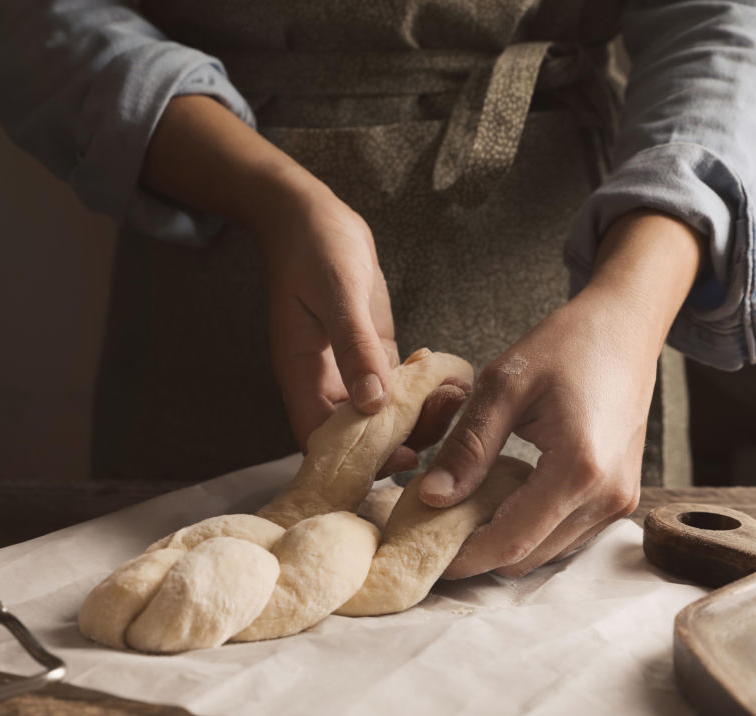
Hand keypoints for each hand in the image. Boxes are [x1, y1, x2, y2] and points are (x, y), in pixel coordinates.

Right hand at [140, 95, 465, 470]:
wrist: (314, 217)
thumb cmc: (316, 250)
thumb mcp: (338, 295)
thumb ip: (355, 348)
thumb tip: (373, 404)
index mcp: (303, 377)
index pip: (323, 438)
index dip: (357, 458)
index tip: (401, 456)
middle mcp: (325, 382)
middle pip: (357, 437)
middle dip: (398, 443)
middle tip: (443, 429)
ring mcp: (350, 371)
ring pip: (382, 417)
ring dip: (416, 418)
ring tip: (453, 401)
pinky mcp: (372, 354)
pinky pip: (396, 389)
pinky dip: (421, 392)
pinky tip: (449, 382)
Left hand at [419, 210, 702, 576]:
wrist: (625, 328)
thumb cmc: (566, 345)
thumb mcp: (504, 386)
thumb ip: (468, 446)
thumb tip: (432, 497)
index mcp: (579, 469)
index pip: (511, 540)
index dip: (464, 557)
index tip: (422, 553)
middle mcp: (607, 496)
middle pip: (529, 556)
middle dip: (478, 552)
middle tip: (434, 530)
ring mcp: (620, 501)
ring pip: (547, 552)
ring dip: (504, 541)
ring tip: (463, 512)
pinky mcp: (620, 497)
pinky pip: (566, 533)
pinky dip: (530, 527)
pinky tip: (501, 498)